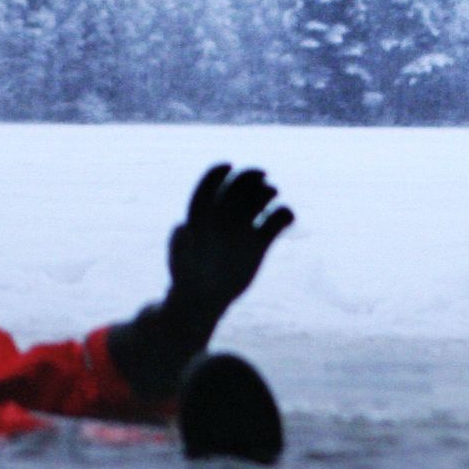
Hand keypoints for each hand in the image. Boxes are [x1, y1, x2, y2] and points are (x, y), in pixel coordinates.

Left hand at [111, 161, 294, 401]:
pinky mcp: (259, 245)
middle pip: (237, 190)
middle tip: (261, 176)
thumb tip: (183, 229)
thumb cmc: (185, 280)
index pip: (209, 188)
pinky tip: (288, 217)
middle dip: (248, 179)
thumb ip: (181, 244)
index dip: (217, 174)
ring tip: (272, 193)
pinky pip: (275, 224)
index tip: (227, 165)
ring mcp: (242, 231)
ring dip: (266, 193)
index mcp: (201, 218)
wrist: (201, 303)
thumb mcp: (180, 263)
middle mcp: (222, 220)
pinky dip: (284, 216)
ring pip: (257, 202)